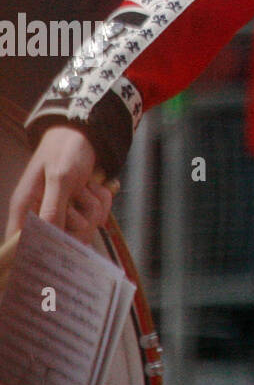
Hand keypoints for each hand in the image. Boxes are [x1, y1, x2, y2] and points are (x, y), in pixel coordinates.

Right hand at [6, 127, 112, 244]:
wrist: (85, 131)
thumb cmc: (66, 149)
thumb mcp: (60, 177)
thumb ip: (53, 209)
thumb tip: (48, 239)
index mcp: (26, 208)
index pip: (20, 244)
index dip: (37, 253)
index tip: (59, 252)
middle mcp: (41, 212)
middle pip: (61, 240)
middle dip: (80, 220)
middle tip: (80, 196)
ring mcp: (62, 210)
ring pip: (84, 226)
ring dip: (93, 205)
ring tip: (86, 185)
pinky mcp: (79, 205)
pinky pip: (96, 215)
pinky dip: (102, 200)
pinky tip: (96, 185)